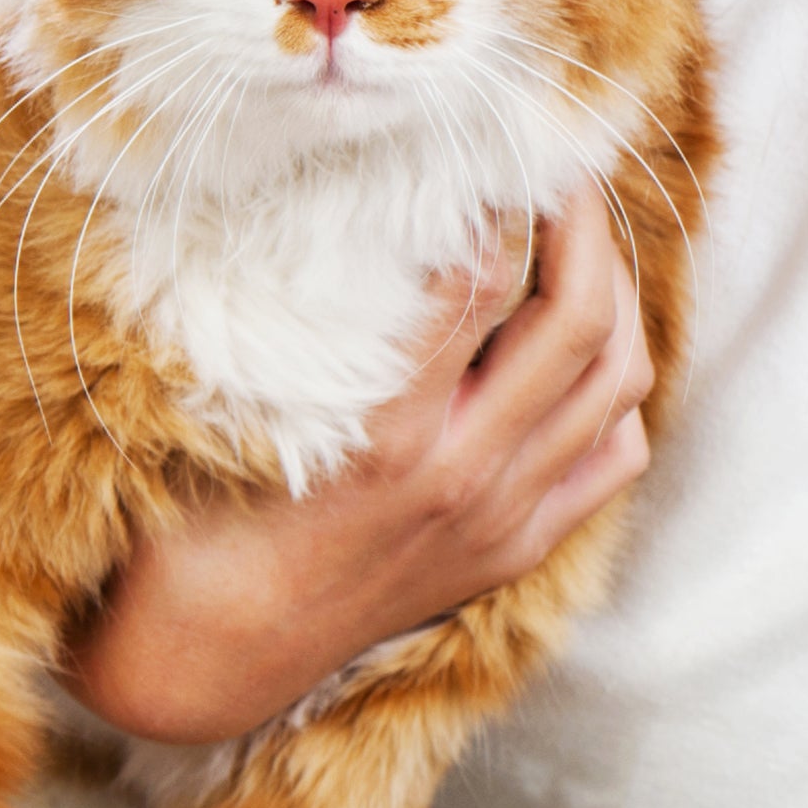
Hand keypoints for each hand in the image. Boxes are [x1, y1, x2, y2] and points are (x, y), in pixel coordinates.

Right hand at [67, 203, 655, 743]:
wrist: (207, 664)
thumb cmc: (190, 525)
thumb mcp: (224, 412)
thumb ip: (289, 323)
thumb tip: (334, 203)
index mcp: (383, 437)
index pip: (482, 281)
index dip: (505, 195)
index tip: (500, 142)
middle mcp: (462, 478)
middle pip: (580, 321)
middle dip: (586, 227)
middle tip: (563, 169)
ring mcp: (501, 519)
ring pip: (615, 384)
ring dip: (616, 297)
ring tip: (584, 239)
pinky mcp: (516, 550)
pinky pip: (613, 456)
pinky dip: (616, 392)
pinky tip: (587, 349)